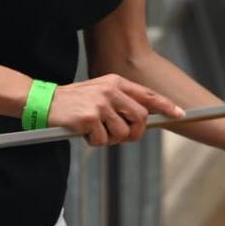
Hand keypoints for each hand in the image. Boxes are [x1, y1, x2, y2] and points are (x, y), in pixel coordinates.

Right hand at [49, 75, 180, 146]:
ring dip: (110, 139)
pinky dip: (94, 142)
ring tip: (95, 132)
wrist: (45, 101)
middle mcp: (110, 91)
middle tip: (121, 138)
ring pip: (122, 133)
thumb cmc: (74, 102)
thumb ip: (121, 102)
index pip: (148, 94)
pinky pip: (102, 140)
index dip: (166, 106)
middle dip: (134, 134)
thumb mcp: (100, 94)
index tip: (179, 114)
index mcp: (115, 83)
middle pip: (140, 118)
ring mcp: (100, 104)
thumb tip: (143, 120)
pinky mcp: (89, 118)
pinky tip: (83, 133)